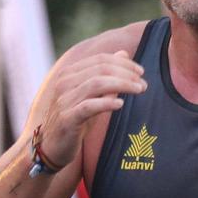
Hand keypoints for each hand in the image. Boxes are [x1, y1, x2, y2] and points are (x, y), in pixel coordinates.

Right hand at [39, 50, 144, 166]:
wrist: (53, 144)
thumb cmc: (76, 117)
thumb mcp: (93, 94)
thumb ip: (106, 75)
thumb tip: (124, 53)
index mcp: (69, 73)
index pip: (100, 59)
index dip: (123, 64)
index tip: (141, 72)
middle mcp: (64, 83)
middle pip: (100, 69)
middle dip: (126, 74)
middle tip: (143, 84)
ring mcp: (63, 100)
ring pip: (96, 84)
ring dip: (122, 85)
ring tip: (139, 90)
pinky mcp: (66, 118)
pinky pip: (88, 106)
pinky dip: (106, 103)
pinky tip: (120, 104)